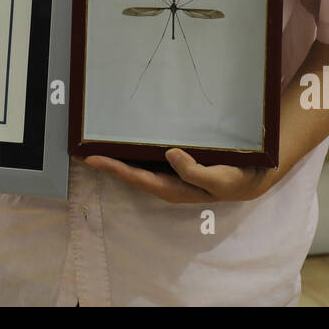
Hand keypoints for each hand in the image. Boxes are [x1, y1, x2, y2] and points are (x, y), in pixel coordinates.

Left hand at [77, 148, 274, 203]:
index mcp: (172, 188)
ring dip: (115, 155)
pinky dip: (131, 149)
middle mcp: (165, 181)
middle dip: (105, 162)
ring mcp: (168, 172)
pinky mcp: (173, 163)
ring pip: (135, 164)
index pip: (136, 177)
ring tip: (92, 142)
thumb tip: (170, 154)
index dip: (113, 168)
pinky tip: (122, 140)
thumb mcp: (219, 179)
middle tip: (79, 149)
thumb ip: (195, 171)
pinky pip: (146, 156)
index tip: (91, 158)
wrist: (250, 178)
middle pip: (129, 172)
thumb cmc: (233, 179)